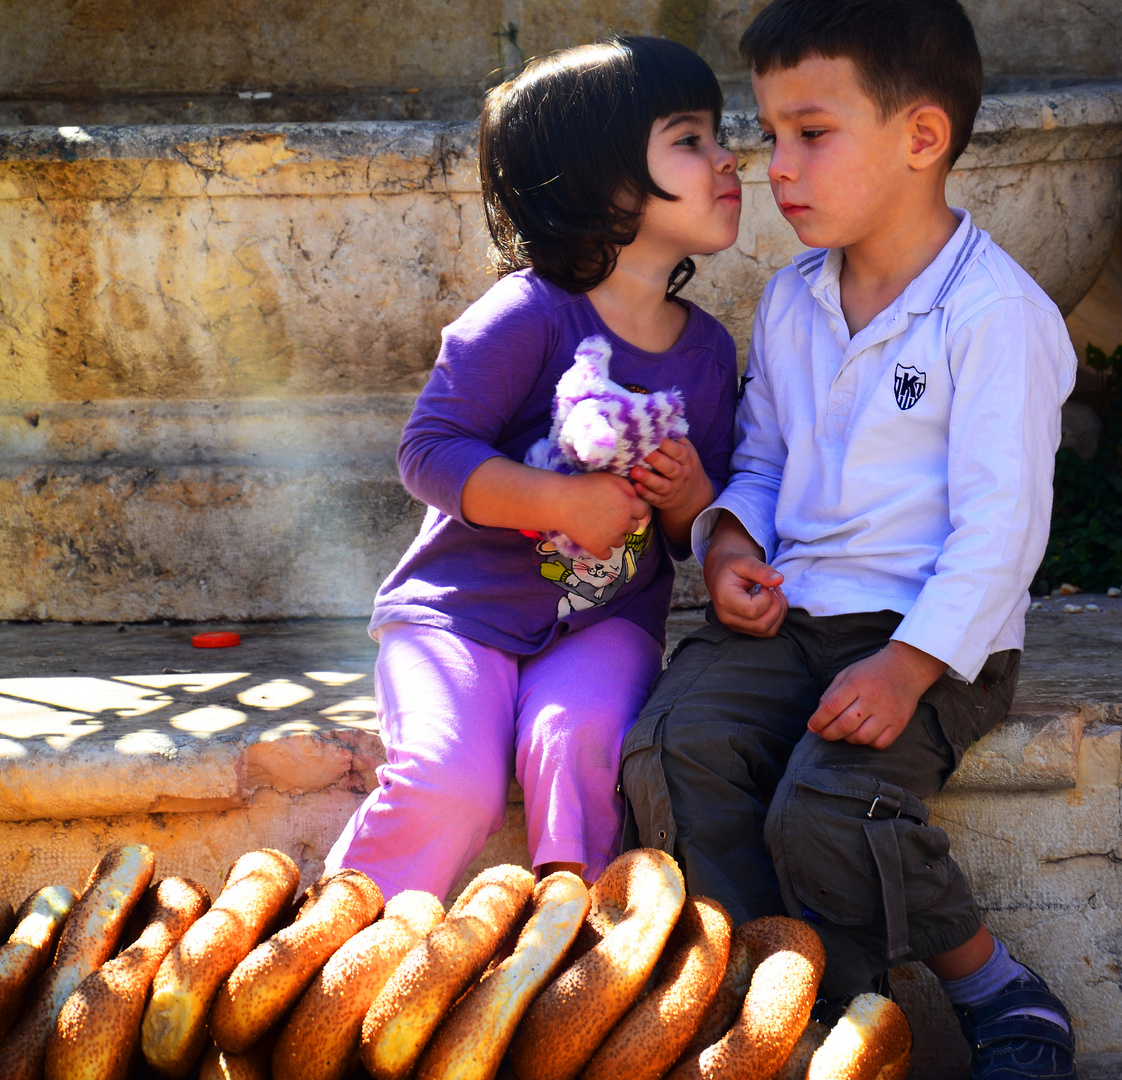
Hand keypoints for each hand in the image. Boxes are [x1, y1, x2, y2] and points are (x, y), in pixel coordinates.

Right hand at [557, 471, 649, 559]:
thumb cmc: (584, 486)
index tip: (621, 506)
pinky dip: (602, 549)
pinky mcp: (598, 548)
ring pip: (621, 541)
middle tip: (608, 515)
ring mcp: (611, 538)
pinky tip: (594, 539)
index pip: (643, 512)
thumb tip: (637, 496)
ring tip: (598, 526)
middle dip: (624, 522)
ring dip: (614, 536)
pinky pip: (608, 554)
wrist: (560, 502)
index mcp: (628, 505)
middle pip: (633, 528)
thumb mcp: (609, 478)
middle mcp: (623, 523)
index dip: (633, 509)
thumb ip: (627, 487)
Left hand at [631, 437, 710, 512]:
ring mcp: (673, 489)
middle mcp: (681, 475)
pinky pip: (655, 499)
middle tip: (640, 451)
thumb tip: (661, 418)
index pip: (677, 451)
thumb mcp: (686, 451)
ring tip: (634, 471)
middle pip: (669, 468)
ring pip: (661, 485)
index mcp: (686, 459)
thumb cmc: (684, 465)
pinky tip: (635, 487)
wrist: (694, 496)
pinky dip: (645, 494)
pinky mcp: (664, 501)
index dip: (666, 444)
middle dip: (655, 459)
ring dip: (648, 478)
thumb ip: (675, 437)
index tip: (652, 435)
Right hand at [703, 512, 786, 635]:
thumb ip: (761, 570)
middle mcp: (727, 617)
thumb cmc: (731, 566)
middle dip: (776, 606)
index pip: (753, 610)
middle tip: (773, 588)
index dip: (767, 597)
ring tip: (775, 594)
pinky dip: (776, 618)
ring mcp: (734, 625)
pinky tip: (772, 602)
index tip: (765, 584)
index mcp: (725, 599)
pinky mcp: (743, 628)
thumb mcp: (745, 561)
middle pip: (762, 625)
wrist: (719, 574)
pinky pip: (766, 631)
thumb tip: (779, 580)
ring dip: (779, 613)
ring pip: (767, 631)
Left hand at [807, 641, 947, 748]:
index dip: (817, 720)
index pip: (831, 707)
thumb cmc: (871, 671)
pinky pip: (880, 743)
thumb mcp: (847, 673)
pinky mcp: (899, 723)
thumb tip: (819, 715)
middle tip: (823, 734)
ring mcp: (888, 712)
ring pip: (861, 738)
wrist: (906, 668)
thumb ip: (832, 692)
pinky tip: (862, 735)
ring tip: (843, 733)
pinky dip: (867, 743)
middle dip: (828, 734)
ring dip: (847, 739)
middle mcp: (872, 699)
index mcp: (856, 683)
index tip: (811, 726)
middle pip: (844, 725)